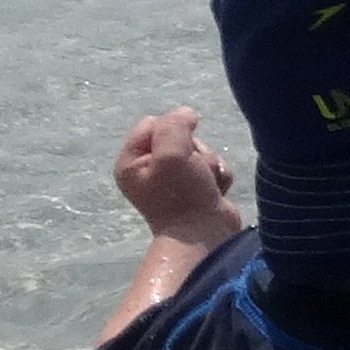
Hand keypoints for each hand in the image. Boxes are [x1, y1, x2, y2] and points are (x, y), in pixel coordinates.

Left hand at [113, 108, 243, 248]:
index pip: (151, 123)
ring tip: (206, 184)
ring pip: (199, 151)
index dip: (171, 130)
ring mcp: (173, 181)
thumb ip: (175, 125)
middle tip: (195, 171)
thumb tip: (186, 113)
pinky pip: (211, 168)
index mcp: (131, 161)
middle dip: (194, 150)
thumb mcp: (172, 153)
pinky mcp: (196, 189)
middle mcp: (149, 169)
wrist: (205, 236)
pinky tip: (215, 191)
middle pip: (179, 137)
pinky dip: (217, 177)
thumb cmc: (183, 196)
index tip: (182, 150)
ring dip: (209, 164)